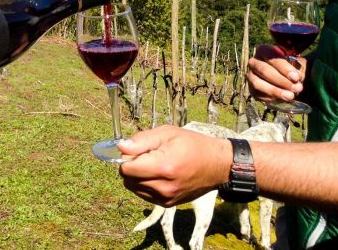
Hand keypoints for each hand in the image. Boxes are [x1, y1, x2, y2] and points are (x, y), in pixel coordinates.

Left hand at [117, 125, 231, 206]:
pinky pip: (144, 194)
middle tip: (146, 156)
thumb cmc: (192, 145)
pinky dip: (144, 184)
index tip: (137, 150)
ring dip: (136, 176)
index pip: (126, 168)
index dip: (126, 157)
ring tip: (153, 165)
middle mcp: (163, 187)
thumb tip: (121, 147)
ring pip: (133, 188)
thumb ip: (141, 140)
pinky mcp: (168, 204)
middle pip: (127, 179)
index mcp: (162, 167)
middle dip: (130, 166)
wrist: (217, 165)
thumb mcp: (167, 133)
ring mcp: (166, 198)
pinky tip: (157, 174)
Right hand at [247, 44, 305, 103]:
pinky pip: (258, 94)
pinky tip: (283, 99)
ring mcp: (250, 75)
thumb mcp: (297, 64)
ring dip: (274, 90)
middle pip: (264, 70)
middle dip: (281, 80)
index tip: (296, 77)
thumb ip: (297, 69)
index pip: (271, 57)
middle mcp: (254, 61)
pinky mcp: (251, 88)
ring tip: (290, 96)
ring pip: (258, 83)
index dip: (284, 68)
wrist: (288, 79)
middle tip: (297, 88)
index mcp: (264, 50)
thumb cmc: (292, 68)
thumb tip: (296, 78)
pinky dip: (271, 97)